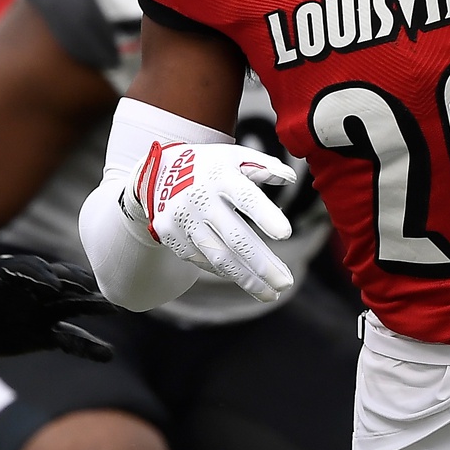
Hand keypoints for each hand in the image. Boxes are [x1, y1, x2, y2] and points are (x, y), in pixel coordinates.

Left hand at [0, 251, 115, 360]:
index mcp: (8, 271)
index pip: (30, 269)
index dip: (41, 276)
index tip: (52, 286)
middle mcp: (30, 288)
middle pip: (60, 281)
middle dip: (78, 284)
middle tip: (98, 289)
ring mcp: (39, 310)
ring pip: (72, 307)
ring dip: (92, 308)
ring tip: (118, 310)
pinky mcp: (41, 334)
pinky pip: (68, 339)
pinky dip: (87, 346)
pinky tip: (107, 354)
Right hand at [134, 140, 296, 301]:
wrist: (158, 172)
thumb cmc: (208, 166)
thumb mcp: (235, 157)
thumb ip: (264, 166)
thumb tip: (291, 178)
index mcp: (219, 176)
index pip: (245, 197)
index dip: (265, 215)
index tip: (285, 234)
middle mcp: (199, 199)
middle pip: (234, 238)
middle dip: (262, 265)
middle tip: (285, 283)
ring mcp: (182, 219)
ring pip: (218, 256)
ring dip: (246, 279)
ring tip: (270, 293)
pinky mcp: (170, 235)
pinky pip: (201, 260)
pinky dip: (224, 271)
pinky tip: (244, 279)